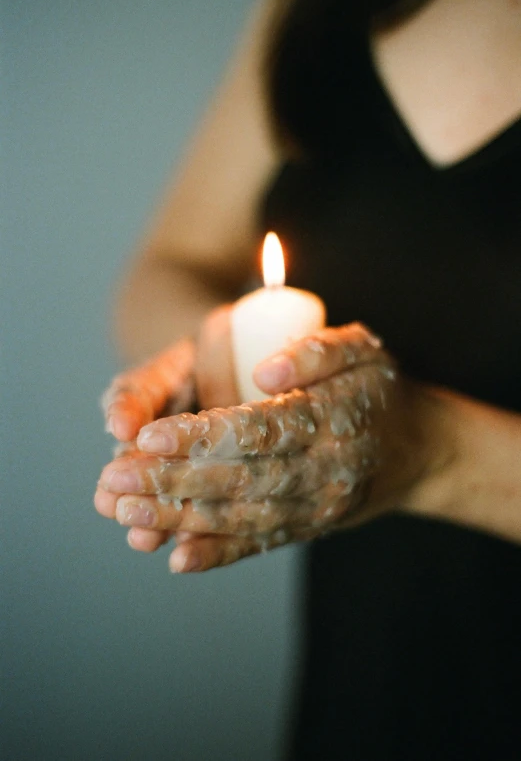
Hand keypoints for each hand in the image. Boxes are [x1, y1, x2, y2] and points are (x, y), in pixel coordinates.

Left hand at [96, 323, 449, 570]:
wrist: (419, 450)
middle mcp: (325, 470)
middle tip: (113, 480)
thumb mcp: (363, 348)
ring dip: (180, 517)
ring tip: (124, 511)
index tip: (148, 436)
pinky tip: (177, 558)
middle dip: (171, 481)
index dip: (202, 436)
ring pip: (243, 516)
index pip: (259, 430)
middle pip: (240, 479)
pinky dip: (219, 553)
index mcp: (333, 419)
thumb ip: (317, 351)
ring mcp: (317, 505)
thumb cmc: (381, 389)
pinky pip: (261, 543)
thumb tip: (266, 372)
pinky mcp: (309, 526)